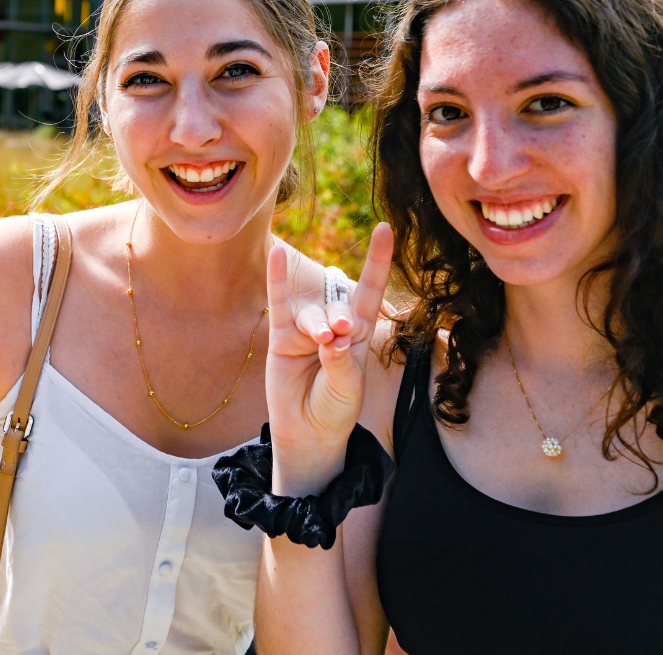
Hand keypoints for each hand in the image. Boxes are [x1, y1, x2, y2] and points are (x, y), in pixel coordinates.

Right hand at [264, 223, 392, 496]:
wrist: (307, 432)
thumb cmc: (334, 410)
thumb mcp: (348, 390)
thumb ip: (340, 362)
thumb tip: (330, 337)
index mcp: (358, 336)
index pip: (370, 291)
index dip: (378, 262)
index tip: (384, 229)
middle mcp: (334, 327)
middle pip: (340, 306)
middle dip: (340, 318)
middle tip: (337, 337)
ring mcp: (306, 330)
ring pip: (312, 313)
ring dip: (317, 325)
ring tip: (320, 343)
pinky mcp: (281, 338)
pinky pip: (279, 303)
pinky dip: (278, 280)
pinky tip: (277, 256)